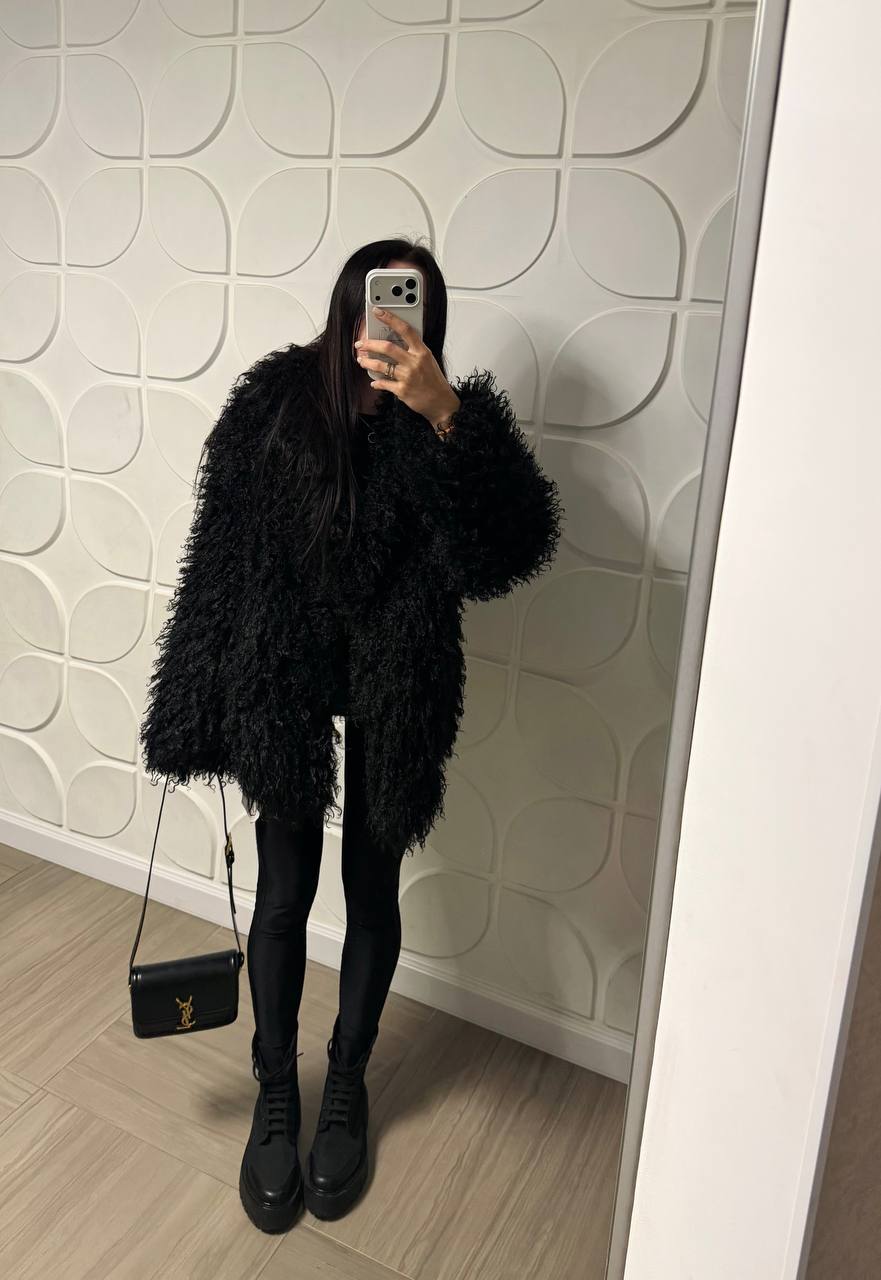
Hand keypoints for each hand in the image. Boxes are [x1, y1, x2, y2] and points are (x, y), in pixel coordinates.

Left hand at [355, 307, 459, 425]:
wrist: (441, 402)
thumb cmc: (434, 380)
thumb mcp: (428, 360)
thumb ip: (413, 350)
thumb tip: (394, 341)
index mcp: (422, 351)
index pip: (405, 330)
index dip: (390, 318)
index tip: (377, 311)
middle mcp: (414, 362)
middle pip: (388, 347)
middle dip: (370, 344)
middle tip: (360, 343)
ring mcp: (408, 377)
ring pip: (382, 366)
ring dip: (368, 362)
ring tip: (361, 360)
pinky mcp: (402, 391)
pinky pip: (384, 384)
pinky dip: (376, 383)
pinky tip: (374, 382)